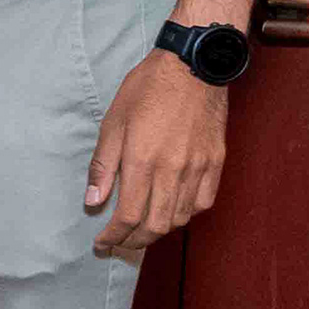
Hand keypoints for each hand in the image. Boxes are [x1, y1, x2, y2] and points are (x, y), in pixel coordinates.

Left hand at [84, 51, 226, 261]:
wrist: (193, 65)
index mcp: (142, 160)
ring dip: (160, 230)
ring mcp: (198, 167)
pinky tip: (173, 210)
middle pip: (156, 225)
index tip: (102, 244)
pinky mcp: (216, 162)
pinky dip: (186, 214)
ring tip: (142, 230)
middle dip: (134, 241)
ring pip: (181, 218)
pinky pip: (203, 202)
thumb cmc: (148, 88)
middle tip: (120, 242)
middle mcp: (172, 170)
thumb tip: (93, 201)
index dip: (114, 236)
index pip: (128, 216)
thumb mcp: (113, 122)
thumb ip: (103, 166)